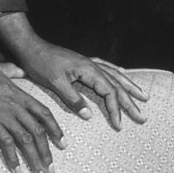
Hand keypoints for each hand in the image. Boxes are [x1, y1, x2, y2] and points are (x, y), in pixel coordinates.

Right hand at [0, 57, 64, 172]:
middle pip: (38, 131)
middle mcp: (15, 107)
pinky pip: (6, 144)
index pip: (43, 114)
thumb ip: (12, 70)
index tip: (62, 144)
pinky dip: (13, 158)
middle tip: (51, 169)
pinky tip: (17, 170)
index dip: (55, 130)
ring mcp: (3, 115)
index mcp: (19, 94)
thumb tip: (21, 70)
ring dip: (35, 159)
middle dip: (47, 152)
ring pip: (26, 140)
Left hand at [18, 43, 148, 130]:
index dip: (115, 109)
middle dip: (130, 102)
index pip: (109, 91)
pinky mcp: (82, 62)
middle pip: (117, 84)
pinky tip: (123, 74)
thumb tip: (89, 115)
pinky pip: (106, 67)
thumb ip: (72, 98)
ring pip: (115, 75)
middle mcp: (92, 65)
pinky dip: (117, 73)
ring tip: (144, 96)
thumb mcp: (55, 82)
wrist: (29, 47)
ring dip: (129, 87)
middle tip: (142, 117)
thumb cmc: (40, 63)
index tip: (119, 125)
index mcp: (88, 70)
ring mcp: (88, 62)